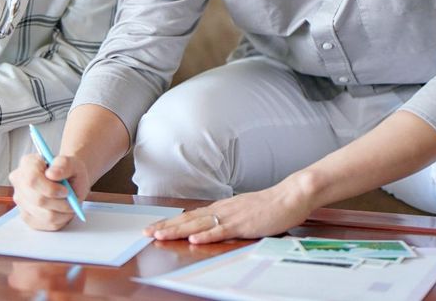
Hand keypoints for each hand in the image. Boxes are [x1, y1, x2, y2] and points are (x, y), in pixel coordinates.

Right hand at [9, 153, 90, 230]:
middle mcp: (19, 181)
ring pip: (43, 215)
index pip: (32, 180)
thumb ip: (64, 164)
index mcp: (28, 163)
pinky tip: (63, 209)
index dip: (50, 189)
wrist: (69, 180)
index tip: (66, 190)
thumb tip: (51, 173)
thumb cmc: (69, 170)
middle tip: (71, 197)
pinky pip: (45, 224)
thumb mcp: (73, 163)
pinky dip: (60, 219)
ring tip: (69, 203)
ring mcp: (21, 200)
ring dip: (62, 211)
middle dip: (60, 202)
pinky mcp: (26, 216)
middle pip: (37, 200)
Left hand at [145, 177, 311, 243]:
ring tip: (160, 234)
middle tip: (147, 232)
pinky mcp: (243, 224)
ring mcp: (231, 216)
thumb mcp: (242, 211)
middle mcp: (222, 209)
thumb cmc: (269, 206)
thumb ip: (227, 218)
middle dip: (166, 226)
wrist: (289, 196)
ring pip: (199, 224)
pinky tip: (194, 238)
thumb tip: (211, 227)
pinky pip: (222, 230)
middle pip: (189, 219)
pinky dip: (206, 234)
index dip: (171, 222)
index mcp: (222, 207)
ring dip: (178, 230)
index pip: (190, 216)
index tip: (154, 227)